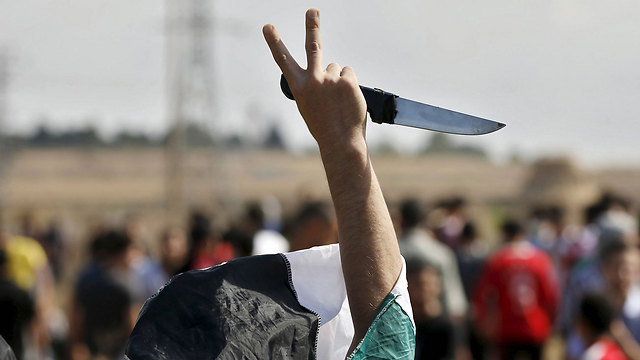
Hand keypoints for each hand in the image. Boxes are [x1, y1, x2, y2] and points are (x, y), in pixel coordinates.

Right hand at [263, 9, 367, 150]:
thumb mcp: (310, 106)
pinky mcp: (347, 80)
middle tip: (312, 11)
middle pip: (312, 46)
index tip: (268, 26)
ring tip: (338, 101)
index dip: (274, 42)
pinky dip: (349, 84)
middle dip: (312, 26)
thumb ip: (315, 85)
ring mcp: (330, 79)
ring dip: (337, 80)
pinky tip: (347, 99)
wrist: (340, 142)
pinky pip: (348, 74)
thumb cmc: (324, 127)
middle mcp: (312, 80)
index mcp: (298, 88)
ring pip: (336, 68)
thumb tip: (332, 68)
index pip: (283, 60)